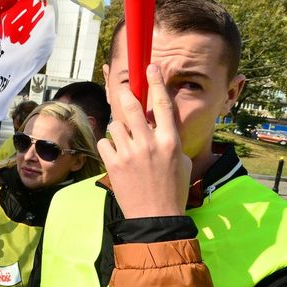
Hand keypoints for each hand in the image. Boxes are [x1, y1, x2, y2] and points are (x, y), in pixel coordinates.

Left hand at [97, 64, 191, 218]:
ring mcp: (129, 153)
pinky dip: (108, 147)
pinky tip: (116, 157)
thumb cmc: (172, 191)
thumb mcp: (182, 162)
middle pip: (131, 106)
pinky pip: (104, 143)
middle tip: (122, 91)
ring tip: (124, 142)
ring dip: (117, 129)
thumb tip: (157, 125)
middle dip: (124, 95)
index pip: (162, 104)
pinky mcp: (113, 164)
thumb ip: (168, 141)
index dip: (156, 82)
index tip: (150, 67)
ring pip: (115, 125)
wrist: (156, 219)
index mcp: (170, 141)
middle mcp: (149, 143)